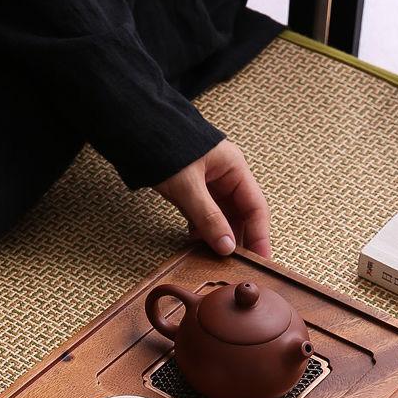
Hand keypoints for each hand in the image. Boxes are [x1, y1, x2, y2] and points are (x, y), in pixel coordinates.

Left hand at [154, 139, 270, 257]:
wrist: (137, 131)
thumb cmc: (165, 149)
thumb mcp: (188, 187)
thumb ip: (208, 218)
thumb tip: (226, 247)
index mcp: (234, 168)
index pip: (256, 207)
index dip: (260, 235)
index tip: (260, 260)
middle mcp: (226, 176)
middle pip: (240, 214)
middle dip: (237, 239)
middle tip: (235, 266)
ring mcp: (209, 184)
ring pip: (221, 217)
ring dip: (217, 237)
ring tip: (213, 259)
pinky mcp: (193, 190)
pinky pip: (204, 215)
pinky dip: (201, 230)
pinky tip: (196, 244)